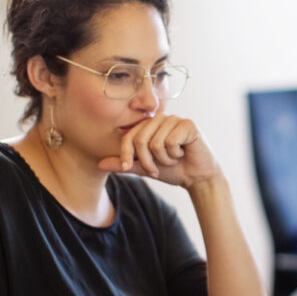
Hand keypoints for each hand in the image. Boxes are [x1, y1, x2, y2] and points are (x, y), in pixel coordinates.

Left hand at [99, 113, 218, 186]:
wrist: (197, 177)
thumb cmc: (173, 169)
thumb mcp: (144, 168)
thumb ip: (125, 164)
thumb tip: (99, 164)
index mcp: (148, 125)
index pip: (129, 136)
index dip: (126, 154)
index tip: (128, 167)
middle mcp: (160, 118)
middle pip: (141, 140)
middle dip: (148, 161)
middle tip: (157, 169)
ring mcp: (175, 119)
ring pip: (156, 142)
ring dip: (164, 159)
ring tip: (174, 159)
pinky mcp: (188, 124)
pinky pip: (171, 141)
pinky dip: (175, 154)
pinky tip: (184, 153)